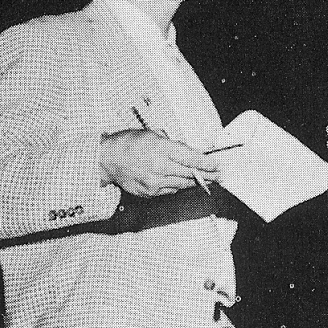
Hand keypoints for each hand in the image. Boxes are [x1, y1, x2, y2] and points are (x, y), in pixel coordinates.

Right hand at [100, 130, 219, 196]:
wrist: (107, 159)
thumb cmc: (130, 143)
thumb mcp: (154, 135)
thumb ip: (174, 145)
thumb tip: (193, 153)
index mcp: (160, 148)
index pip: (190, 158)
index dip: (207, 163)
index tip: (218, 165)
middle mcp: (158, 166)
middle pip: (190, 173)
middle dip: (207, 175)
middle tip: (220, 175)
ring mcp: (154, 182)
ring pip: (183, 184)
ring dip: (196, 181)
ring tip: (208, 179)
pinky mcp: (150, 192)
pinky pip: (171, 190)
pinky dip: (179, 185)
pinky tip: (184, 181)